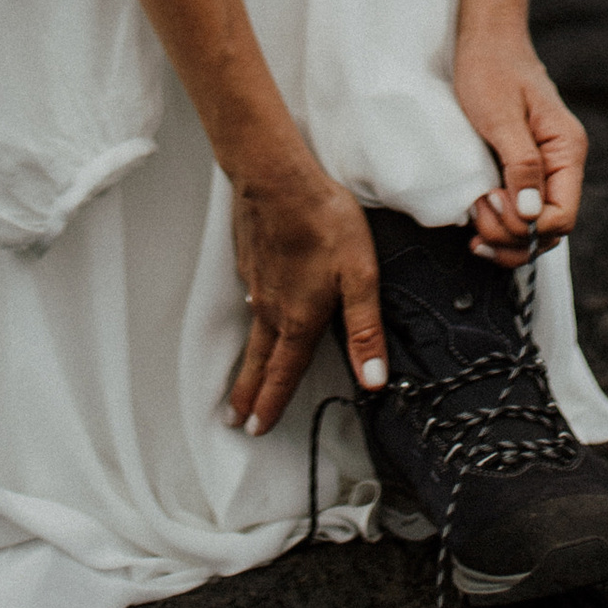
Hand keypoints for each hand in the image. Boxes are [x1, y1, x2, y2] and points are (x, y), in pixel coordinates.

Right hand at [226, 155, 387, 437]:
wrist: (277, 177)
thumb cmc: (324, 221)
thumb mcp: (359, 276)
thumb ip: (365, 330)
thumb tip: (373, 381)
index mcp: (299, 319)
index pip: (284, 374)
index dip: (271, 404)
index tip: (256, 429)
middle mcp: (272, 308)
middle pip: (258, 362)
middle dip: (247, 394)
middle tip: (234, 421)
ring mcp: (257, 283)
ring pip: (252, 332)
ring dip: (246, 362)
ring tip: (240, 380)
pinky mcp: (250, 259)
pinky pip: (251, 297)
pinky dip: (250, 317)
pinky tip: (254, 308)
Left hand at [453, 31, 586, 264]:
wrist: (484, 40)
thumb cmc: (492, 68)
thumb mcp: (502, 116)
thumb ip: (521, 165)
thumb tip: (532, 216)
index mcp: (566, 150)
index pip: (562, 216)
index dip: (527, 227)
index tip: (491, 203)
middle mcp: (561, 165)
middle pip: (550, 230)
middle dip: (513, 237)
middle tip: (476, 218)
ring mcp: (543, 170)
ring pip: (535, 229)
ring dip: (504, 237)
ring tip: (474, 221)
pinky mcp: (523, 171)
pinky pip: (520, 212)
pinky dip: (500, 227)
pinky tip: (476, 222)